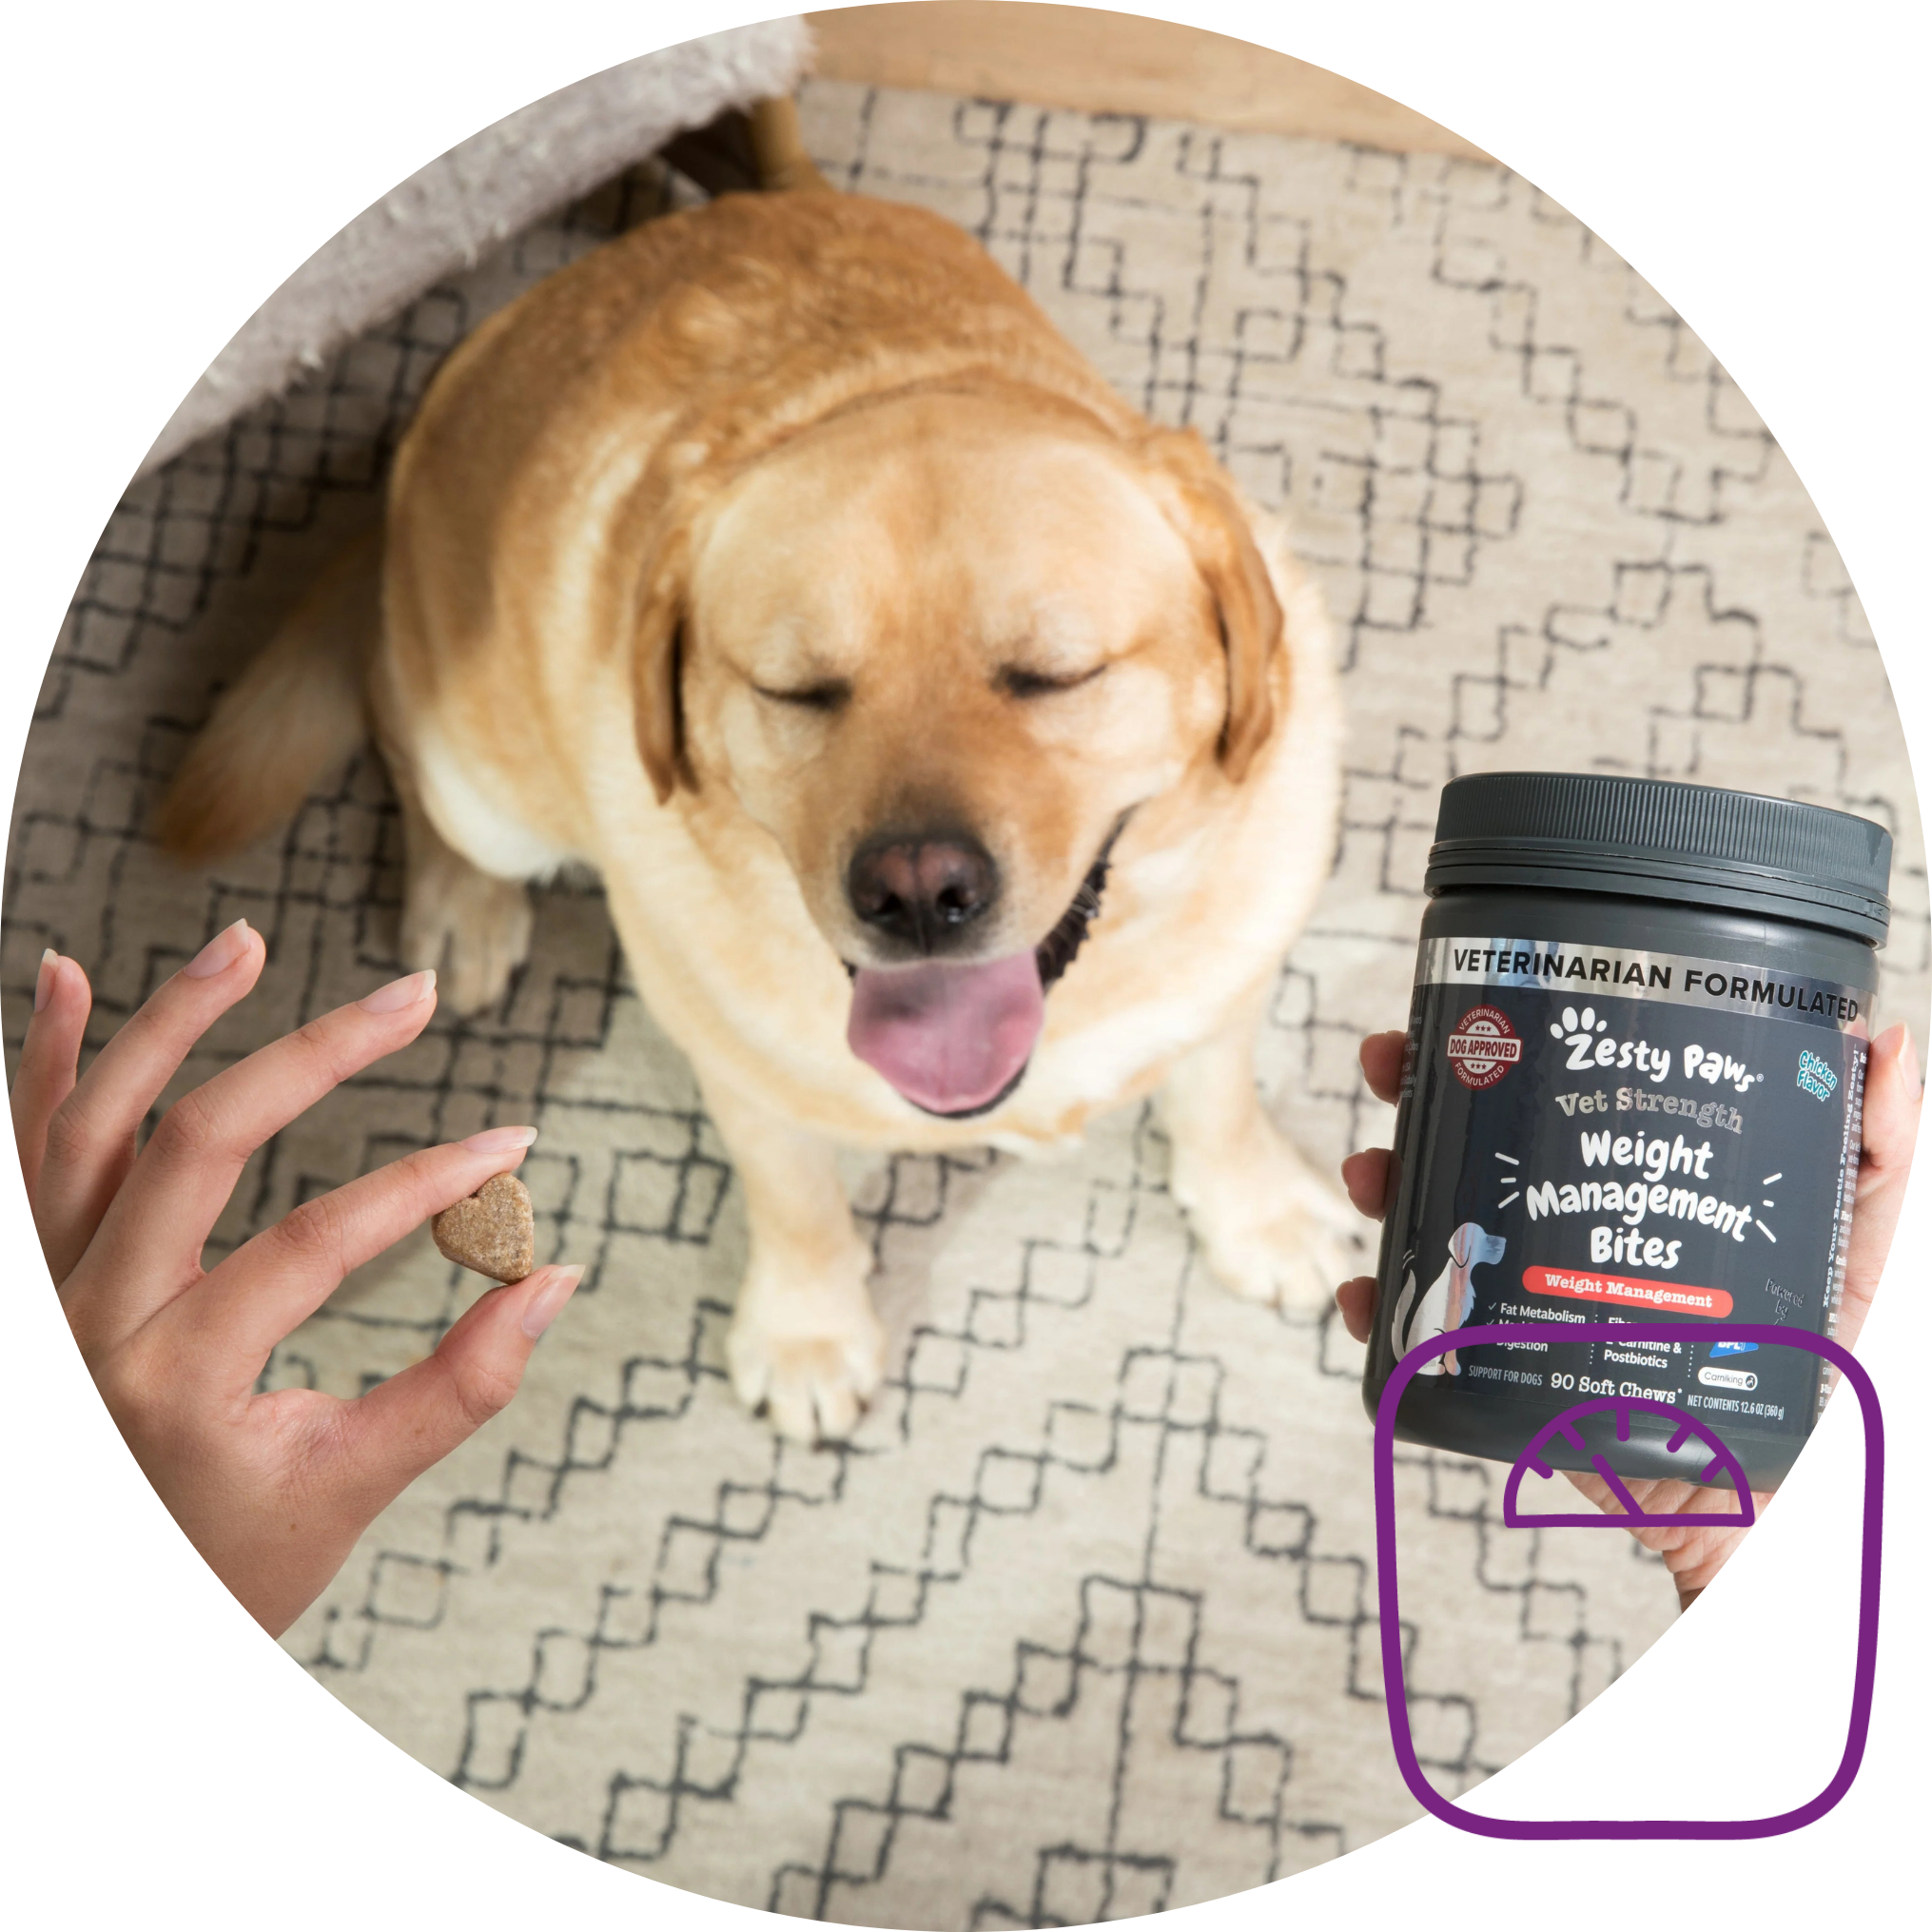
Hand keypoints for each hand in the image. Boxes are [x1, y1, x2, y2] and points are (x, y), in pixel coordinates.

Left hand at [11, 923, 582, 1637]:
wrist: (98, 1618)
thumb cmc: (223, 1569)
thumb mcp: (347, 1493)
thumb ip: (458, 1388)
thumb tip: (556, 1279)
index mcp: (177, 1381)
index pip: (318, 1242)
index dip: (428, 1183)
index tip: (515, 1149)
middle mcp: (88, 1323)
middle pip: (198, 1139)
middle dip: (320, 1054)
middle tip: (414, 996)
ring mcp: (41, 1294)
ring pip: (91, 1124)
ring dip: (169, 1020)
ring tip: (247, 941)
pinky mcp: (25, 1280)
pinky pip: (23, 1154)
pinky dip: (44, 1062)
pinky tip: (70, 974)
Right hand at [1335, 1023, 1918, 1613]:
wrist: (1776, 1509)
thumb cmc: (1832, 1381)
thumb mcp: (1861, 1251)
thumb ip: (1881, 1156)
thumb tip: (1889, 1035)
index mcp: (1639, 1189)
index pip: (1564, 1097)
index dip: (1508, 1045)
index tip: (1474, 1004)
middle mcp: (1573, 1235)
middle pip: (1477, 1147)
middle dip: (1418, 1097)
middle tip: (1390, 1066)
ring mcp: (1533, 1303)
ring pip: (1434, 1228)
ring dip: (1385, 1188)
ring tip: (1373, 1174)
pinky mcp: (1506, 1380)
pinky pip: (1423, 1344)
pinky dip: (1380, 1317)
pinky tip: (1365, 1295)